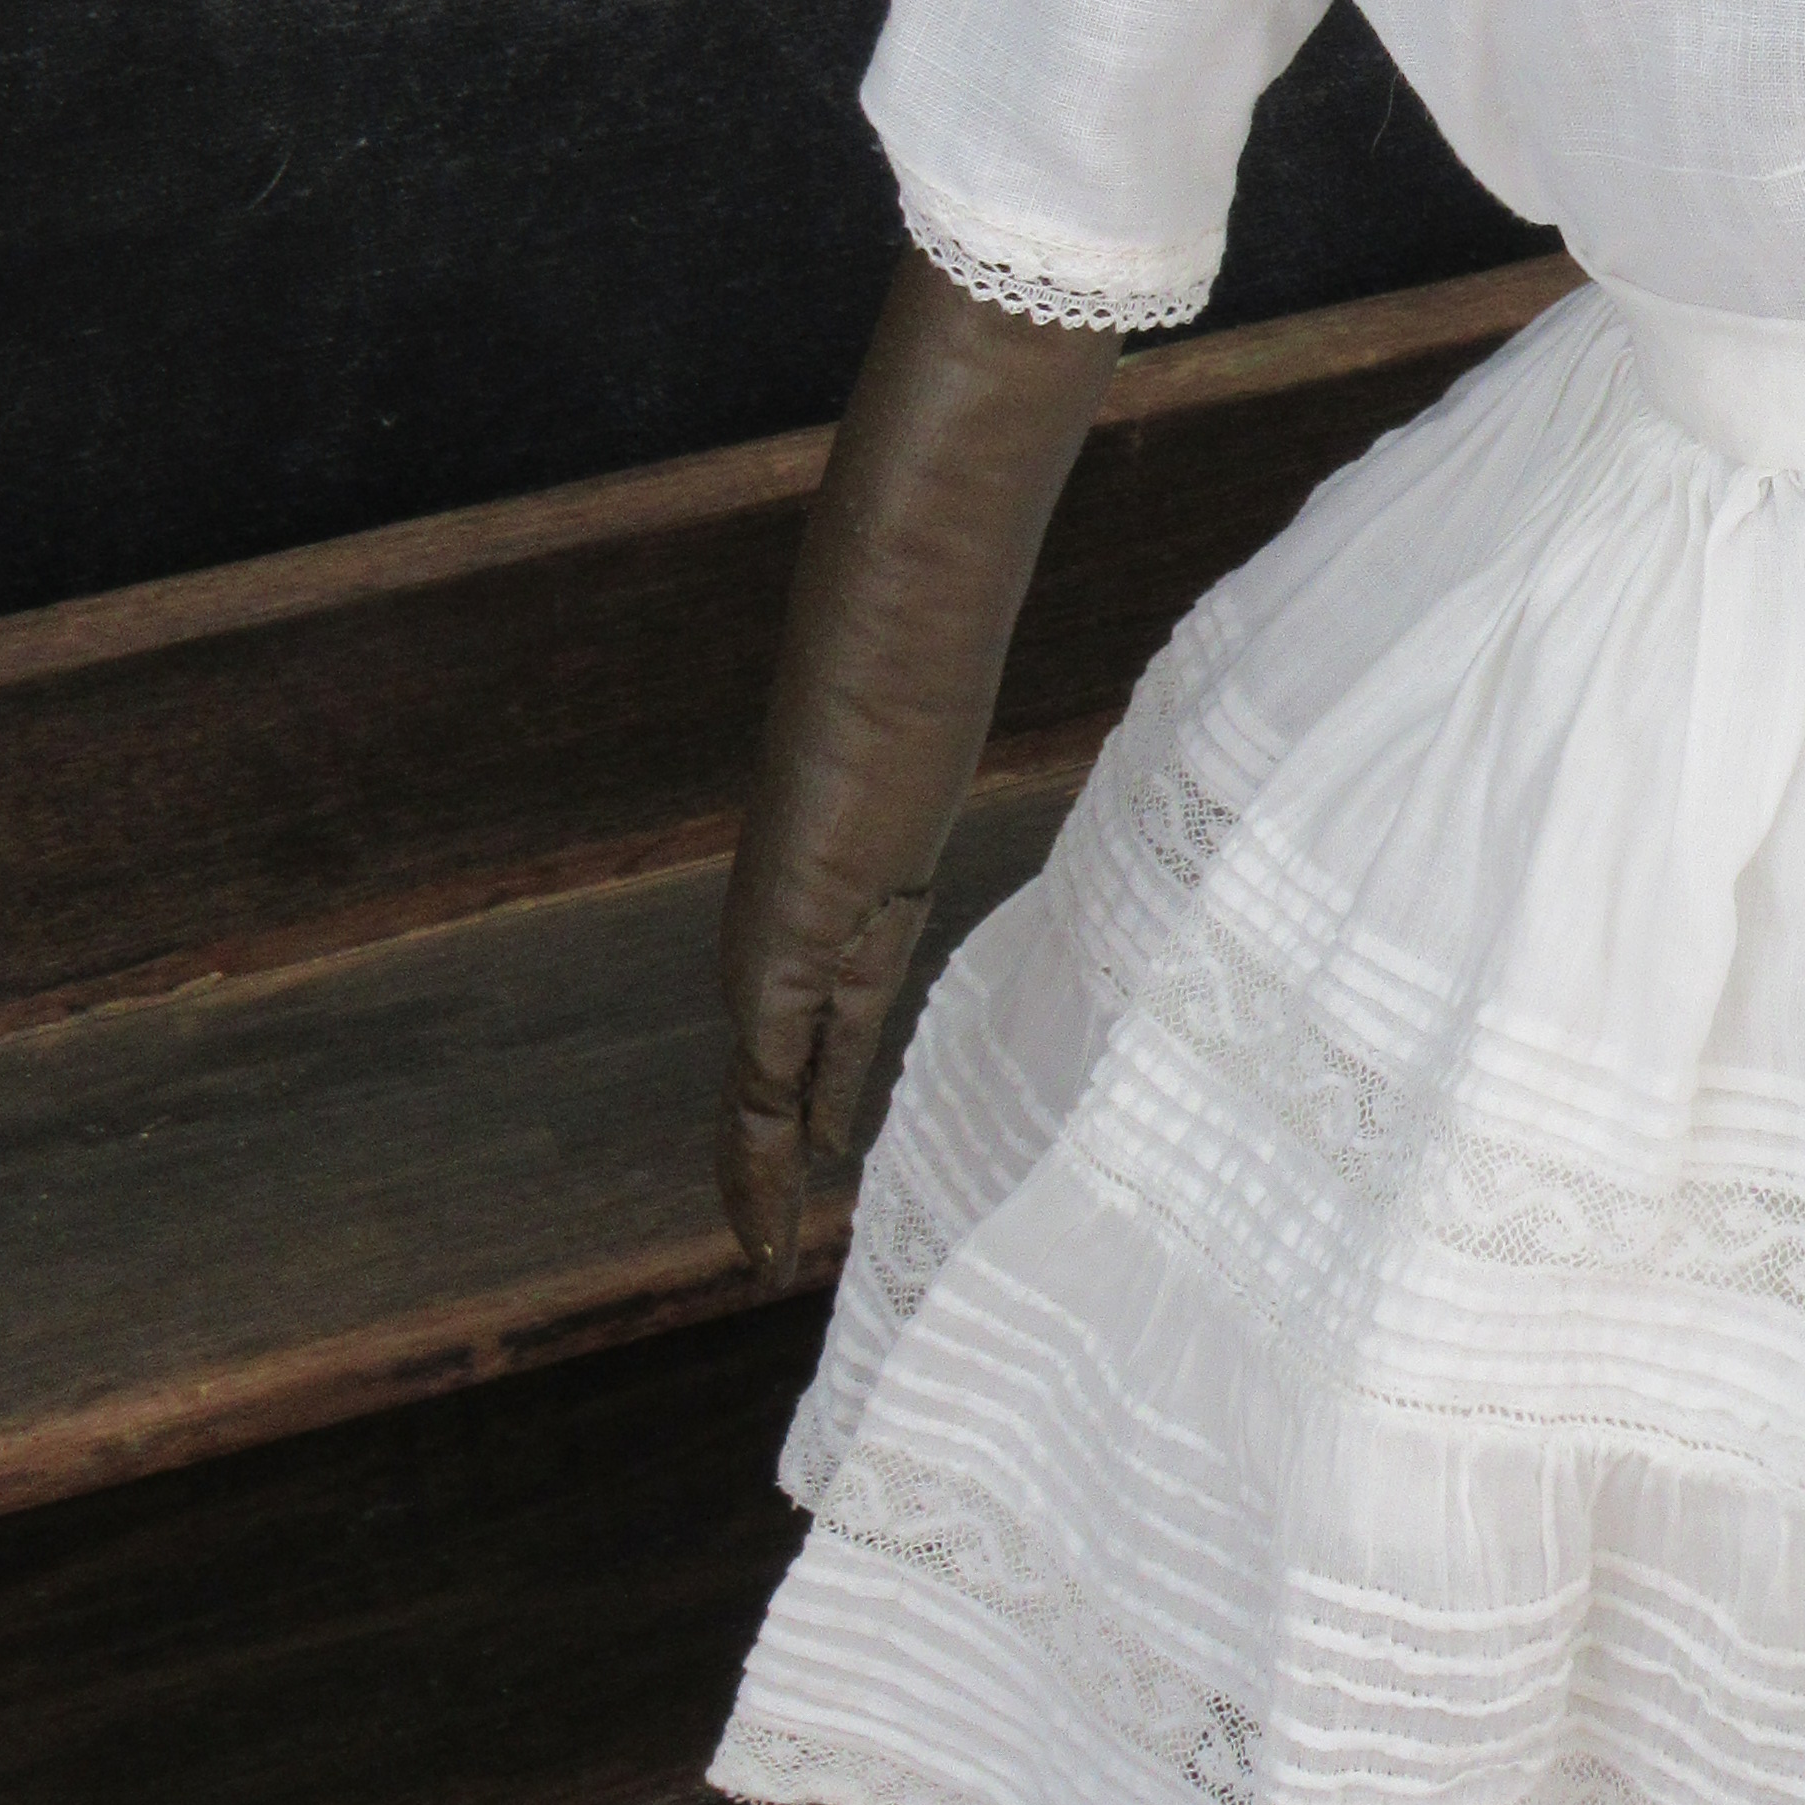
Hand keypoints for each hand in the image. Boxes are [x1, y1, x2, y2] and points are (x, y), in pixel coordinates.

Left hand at [707, 248, 1122, 1295]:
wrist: (901, 560)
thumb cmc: (939, 576)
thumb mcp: (968, 656)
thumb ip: (989, 666)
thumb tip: (1047, 623)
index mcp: (850, 841)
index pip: (824, 978)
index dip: (813, 1057)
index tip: (813, 1127)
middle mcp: (808, 883)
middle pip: (776, 1037)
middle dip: (766, 1128)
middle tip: (758, 1223)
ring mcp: (794, 899)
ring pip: (764, 1063)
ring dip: (758, 1157)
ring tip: (759, 1243)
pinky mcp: (794, 908)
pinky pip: (774, 1053)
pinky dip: (766, 1136)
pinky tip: (771, 1203)